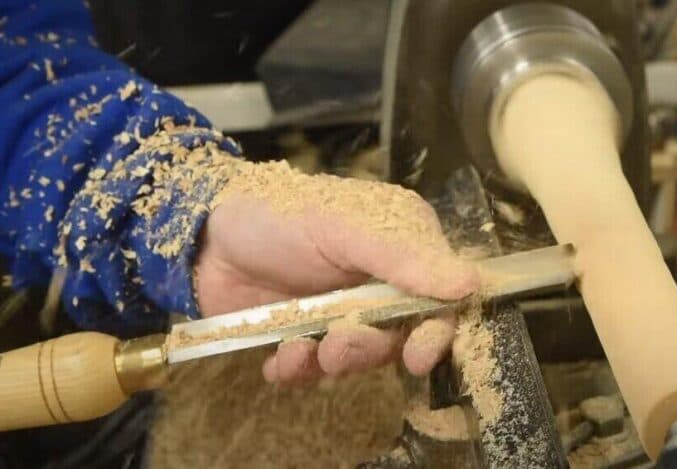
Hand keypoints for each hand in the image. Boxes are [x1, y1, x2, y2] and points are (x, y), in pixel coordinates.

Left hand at [194, 173, 478, 383]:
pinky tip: (279, 361)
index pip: (441, 295)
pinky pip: (317, 368)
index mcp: (402, 242)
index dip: (436, 330)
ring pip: (361, 356)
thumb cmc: (278, 215)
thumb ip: (405, 257)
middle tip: (337, 345)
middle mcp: (380, 279)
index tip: (417, 356)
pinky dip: (300, 371)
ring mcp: (343, 307)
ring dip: (332, 361)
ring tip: (300, 348)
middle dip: (369, 348)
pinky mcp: (306, 332)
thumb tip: (472, 283)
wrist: (203, 235)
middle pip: (402, 335)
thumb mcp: (342, 228)